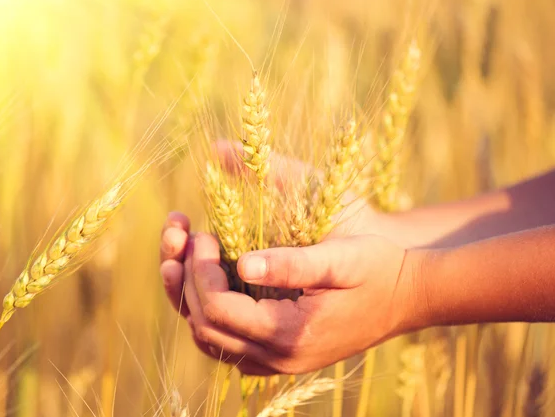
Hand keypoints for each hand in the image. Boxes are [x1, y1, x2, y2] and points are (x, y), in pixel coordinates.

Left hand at [158, 140, 417, 372]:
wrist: (408, 295)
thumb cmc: (378, 267)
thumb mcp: (340, 257)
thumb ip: (292, 263)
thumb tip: (242, 262)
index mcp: (290, 332)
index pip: (217, 308)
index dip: (199, 269)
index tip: (204, 232)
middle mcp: (279, 356)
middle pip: (204, 327)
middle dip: (187, 281)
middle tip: (190, 238)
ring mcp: (279, 361)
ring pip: (211, 341)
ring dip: (191, 300)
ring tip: (186, 260)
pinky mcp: (282, 355)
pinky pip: (229, 346)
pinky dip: (210, 317)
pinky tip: (213, 284)